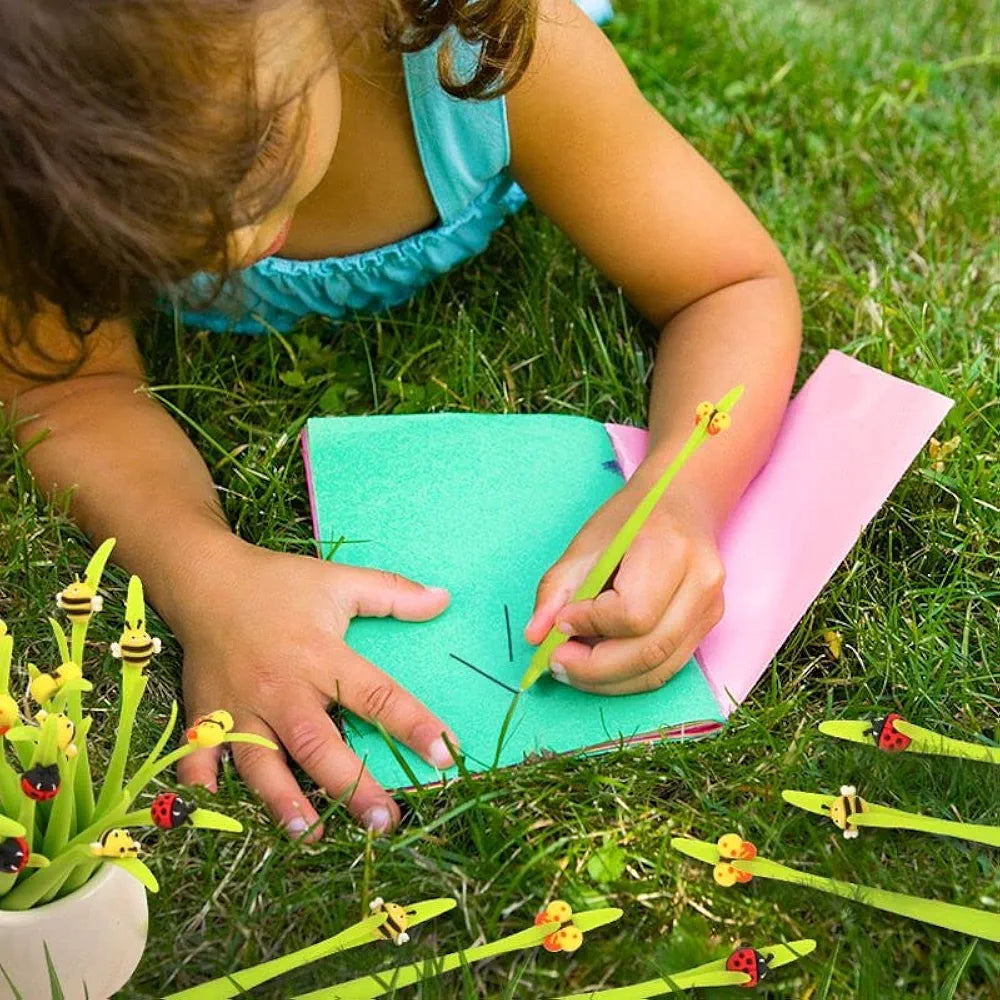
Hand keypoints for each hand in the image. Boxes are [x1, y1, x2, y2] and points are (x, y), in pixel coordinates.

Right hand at [172, 537, 456, 838]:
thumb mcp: (339, 581)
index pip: (376, 696)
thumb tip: (444, 598)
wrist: (206, 578)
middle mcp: (282, 689)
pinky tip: (218, 815)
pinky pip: (200, 758)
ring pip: (262, 763)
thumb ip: (392, 594)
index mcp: (320, 656)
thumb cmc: (279, 583)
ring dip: (285, 801)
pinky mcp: (205, 715)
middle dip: (352, 786)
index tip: (447, 754)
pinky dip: (204, 787)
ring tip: (312, 837)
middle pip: (319, 745)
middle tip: (384, 822)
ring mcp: (240, 707)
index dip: (413, 725)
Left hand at [524, 467, 724, 693]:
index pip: (633, 612)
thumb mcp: (586, 543)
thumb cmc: (632, 518)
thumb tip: (536, 637)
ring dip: (608, 680)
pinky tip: (599, 666)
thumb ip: (557, 590)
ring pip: (659, 670)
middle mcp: (701, 583)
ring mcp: (711, 608)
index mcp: (671, 550)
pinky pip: (666, 668)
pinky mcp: (708, 626)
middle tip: (556, 662)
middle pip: (649, 650)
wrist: (681, 501)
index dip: (591, 625)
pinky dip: (628, 676)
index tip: (561, 622)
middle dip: (594, 668)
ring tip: (572, 668)